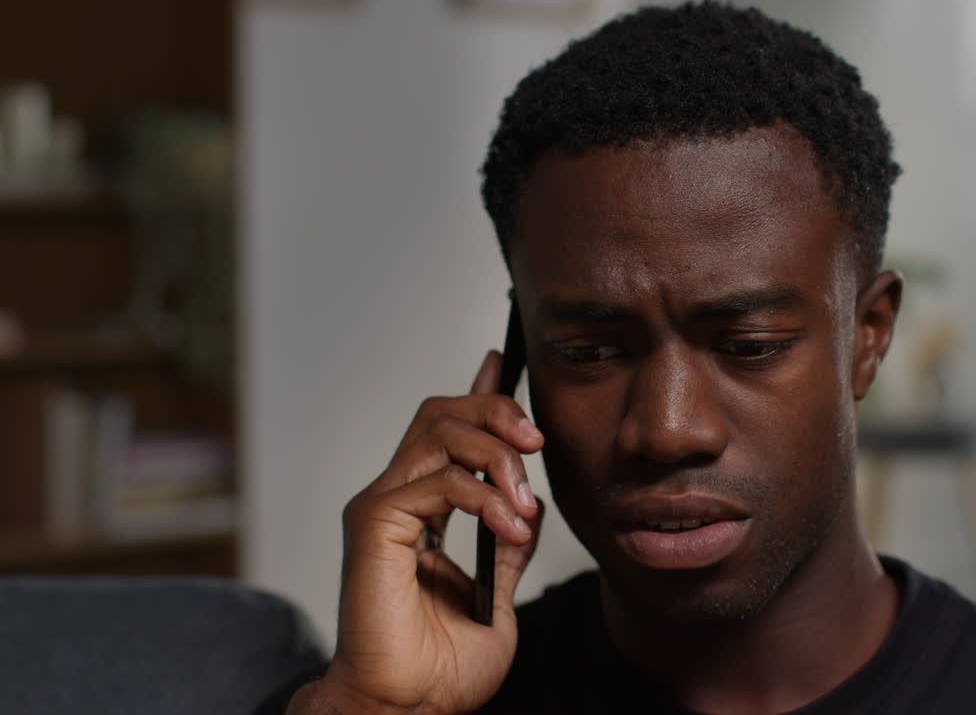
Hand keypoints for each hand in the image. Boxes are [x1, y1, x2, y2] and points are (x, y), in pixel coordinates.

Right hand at [291, 351, 543, 714]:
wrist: (410, 706)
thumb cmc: (441, 664)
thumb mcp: (497, 592)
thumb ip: (507, 542)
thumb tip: (527, 503)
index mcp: (423, 508)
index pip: (447, 428)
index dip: (478, 392)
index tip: (504, 361)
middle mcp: (398, 497)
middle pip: (442, 411)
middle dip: (497, 411)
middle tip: (535, 442)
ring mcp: (383, 505)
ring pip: (440, 428)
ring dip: (497, 454)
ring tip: (523, 502)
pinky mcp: (375, 522)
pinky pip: (440, 480)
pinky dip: (485, 497)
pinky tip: (508, 529)